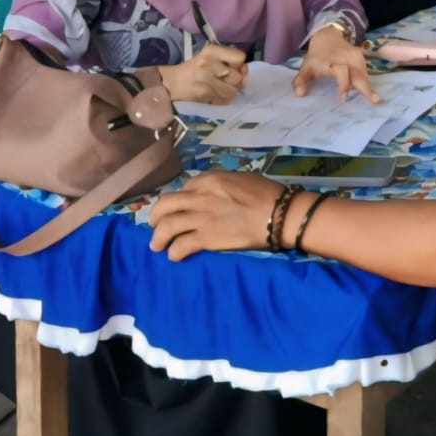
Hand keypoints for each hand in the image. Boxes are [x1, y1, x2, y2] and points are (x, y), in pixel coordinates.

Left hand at [148, 171, 284, 260]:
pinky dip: (174, 252)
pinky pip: (180, 246)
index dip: (178, 200)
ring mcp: (201, 218)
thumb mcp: (242, 179)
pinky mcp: (206, 238)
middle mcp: (200, 197)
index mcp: (210, 179)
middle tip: (155, 225)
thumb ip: (222, 184)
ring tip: (157, 246)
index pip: (183, 188)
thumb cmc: (268, 194)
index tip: (179, 209)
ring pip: (166, 226)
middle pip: (165, 205)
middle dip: (156, 216)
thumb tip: (213, 192)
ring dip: (157, 238)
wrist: (279, 215)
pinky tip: (175, 256)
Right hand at [159, 44, 247, 103]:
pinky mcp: (204, 93)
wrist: (169, 84)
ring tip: (218, 90)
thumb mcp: (209, 58)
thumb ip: (229, 61)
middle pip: (238, 77)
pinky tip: (213, 96)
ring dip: (228, 93)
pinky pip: (224, 100)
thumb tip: (246, 70)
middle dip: (234, 83)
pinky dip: (221, 101)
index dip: (240, 66)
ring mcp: (206, 78)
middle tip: (224, 83)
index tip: (233, 69)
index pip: (240, 57)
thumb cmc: (193, 70)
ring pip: (232, 91)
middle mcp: (209, 62)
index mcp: (211, 51)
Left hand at [297, 25, 379, 103]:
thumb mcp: (306, 67)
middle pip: (357, 73)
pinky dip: (368, 84)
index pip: (341, 72)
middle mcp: (345, 59)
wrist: (328, 37)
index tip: (343, 98)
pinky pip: (365, 73)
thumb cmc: (316, 57)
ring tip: (375, 100)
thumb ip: (301, 81)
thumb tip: (300, 95)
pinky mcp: (361, 59)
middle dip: (365, 87)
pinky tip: (372, 95)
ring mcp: (355, 58)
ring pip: (363, 74)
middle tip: (373, 101)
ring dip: (369, 87)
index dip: (343, 84)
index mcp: (331, 62)